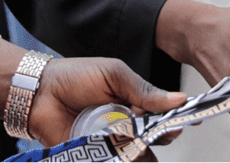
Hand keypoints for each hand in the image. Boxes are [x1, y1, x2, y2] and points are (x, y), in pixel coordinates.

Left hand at [29, 57, 187, 148]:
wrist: (40, 92)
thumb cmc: (77, 76)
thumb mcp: (114, 76)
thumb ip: (144, 91)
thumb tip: (179, 99)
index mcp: (135, 102)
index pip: (162, 114)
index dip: (177, 117)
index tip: (190, 119)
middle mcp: (126, 125)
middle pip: (153, 139)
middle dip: (161, 136)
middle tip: (164, 131)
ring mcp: (111, 143)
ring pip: (136, 156)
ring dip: (142, 155)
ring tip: (139, 148)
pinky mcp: (94, 157)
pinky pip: (114, 162)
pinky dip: (124, 162)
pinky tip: (130, 158)